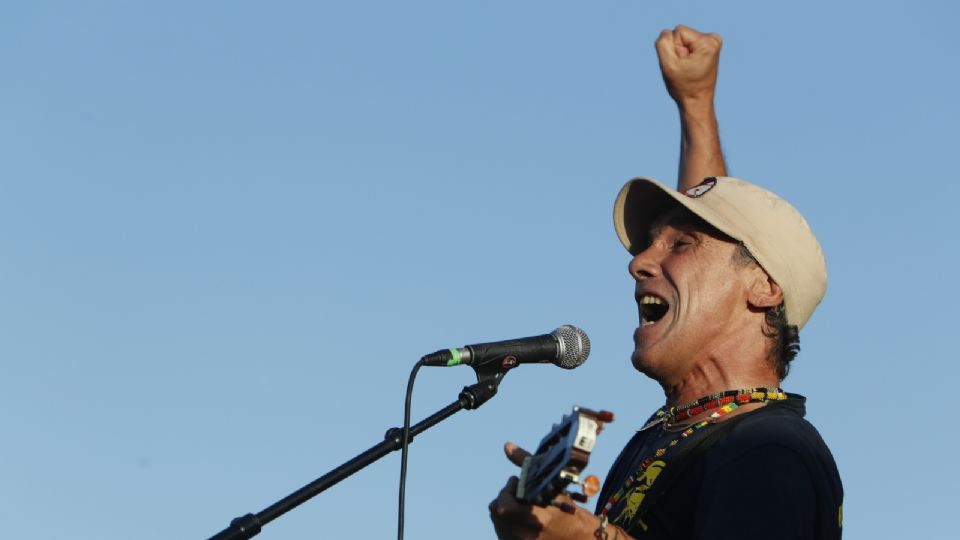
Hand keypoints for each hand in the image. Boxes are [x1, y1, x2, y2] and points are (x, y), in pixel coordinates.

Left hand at [488, 443, 602, 539]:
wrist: (579, 538)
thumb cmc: (567, 509)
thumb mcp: (552, 485)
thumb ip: (527, 463)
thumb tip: (506, 446)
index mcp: (537, 519)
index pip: (503, 508)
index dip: (506, 491)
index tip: (516, 482)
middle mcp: (527, 535)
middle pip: (496, 511)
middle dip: (505, 497)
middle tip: (520, 491)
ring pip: (497, 521)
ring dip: (505, 508)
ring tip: (523, 505)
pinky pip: (501, 531)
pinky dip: (507, 521)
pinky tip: (522, 516)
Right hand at [655, 25, 722, 106]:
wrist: (697, 101)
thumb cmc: (684, 86)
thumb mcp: (668, 65)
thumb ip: (663, 44)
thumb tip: (666, 33)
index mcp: (708, 42)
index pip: (678, 32)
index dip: (674, 49)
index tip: (682, 65)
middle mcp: (713, 39)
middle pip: (680, 34)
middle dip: (677, 51)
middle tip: (684, 68)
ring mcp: (712, 43)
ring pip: (683, 40)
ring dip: (680, 54)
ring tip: (687, 69)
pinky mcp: (708, 48)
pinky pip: (687, 44)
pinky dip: (685, 56)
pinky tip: (690, 67)